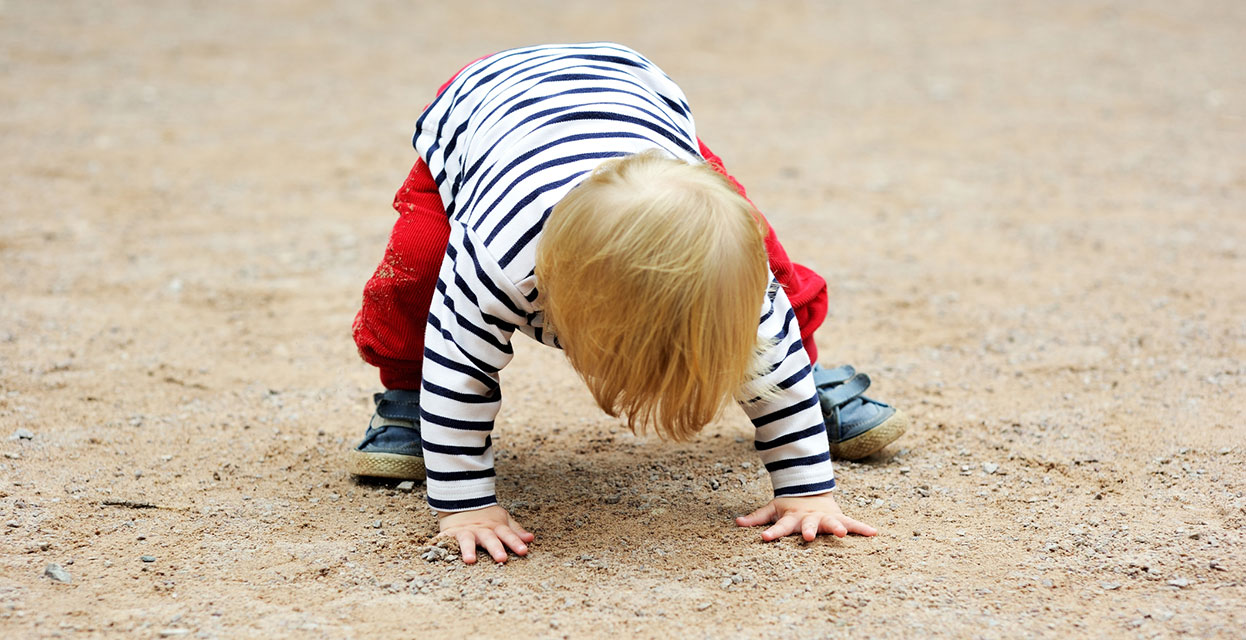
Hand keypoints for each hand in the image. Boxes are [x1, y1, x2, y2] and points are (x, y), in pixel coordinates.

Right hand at [436, 505, 533, 563]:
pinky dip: (437, 545)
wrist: (462, 501)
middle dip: (495, 548)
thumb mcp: (503, 520)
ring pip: (467, 540)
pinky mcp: (449, 534)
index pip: (508, 535)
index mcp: (495, 527)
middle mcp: (481, 530)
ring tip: (470, 560)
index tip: (524, 551)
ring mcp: (465, 532)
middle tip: (502, 559)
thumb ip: (515, 531)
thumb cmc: (486, 516)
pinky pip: (442, 540)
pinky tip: (434, 550)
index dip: (516, 542)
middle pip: (489, 539)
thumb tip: (531, 539)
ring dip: (469, 549)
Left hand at [735, 492, 876, 540]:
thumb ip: (757, 517)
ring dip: (837, 528)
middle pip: (808, 524)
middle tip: (807, 537)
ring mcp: (825, 517)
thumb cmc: (789, 507)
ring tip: (843, 534)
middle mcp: (809, 518)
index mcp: (792, 517)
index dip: (773, 532)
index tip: (765, 537)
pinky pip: (853, 523)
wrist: (810, 491)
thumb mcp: (773, 509)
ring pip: (831, 523)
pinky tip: (874, 533)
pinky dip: (862, 528)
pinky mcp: (839, 518)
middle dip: (808, 530)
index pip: (780, 526)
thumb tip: (737, 523)